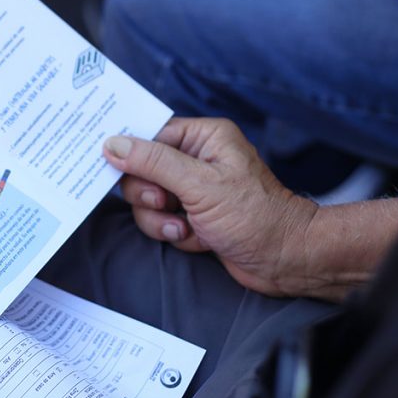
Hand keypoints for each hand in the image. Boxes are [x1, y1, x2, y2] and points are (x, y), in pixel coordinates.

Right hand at [103, 117, 317, 296]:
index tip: (120, 172)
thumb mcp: (200, 184)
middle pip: (141, 171)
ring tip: (186, 227)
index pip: (149, 136)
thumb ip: (154, 162)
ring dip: (161, 220)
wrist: (285, 260)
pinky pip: (161, 221)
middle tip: (168, 203)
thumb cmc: (256, 216)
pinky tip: (198, 239)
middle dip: (149, 196)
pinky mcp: (192, 216)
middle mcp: (197, 159)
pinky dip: (174, 234)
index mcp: (204, 138)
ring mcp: (193, 190)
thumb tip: (113, 144)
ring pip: (147, 202)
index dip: (132, 156)